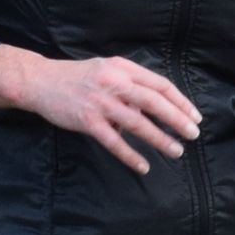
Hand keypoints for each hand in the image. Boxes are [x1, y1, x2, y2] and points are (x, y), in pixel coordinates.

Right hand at [0, 46, 198, 170]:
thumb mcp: (107, 70)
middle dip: (178, 119)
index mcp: (123, 68)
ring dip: (160, 139)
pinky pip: (114, 141)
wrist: (40, 81)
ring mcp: (100, 102)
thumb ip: (131, 85)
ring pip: (138, 123)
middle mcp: (114, 83)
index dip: (180, 101)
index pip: (160, 85)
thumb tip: (153, 109)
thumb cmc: (78, 77)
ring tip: (176, 151)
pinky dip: (131, 155)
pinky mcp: (87, 120)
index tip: (194, 116)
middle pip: (154, 102)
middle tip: (193, 134)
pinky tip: (144, 166)